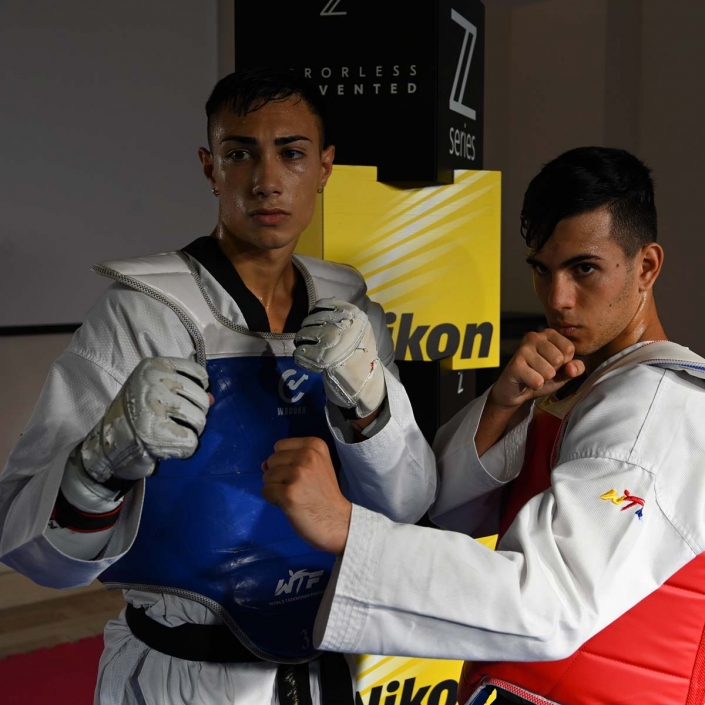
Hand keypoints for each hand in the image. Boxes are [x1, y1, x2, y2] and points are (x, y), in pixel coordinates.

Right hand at [79, 357, 210, 483]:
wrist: (106, 445)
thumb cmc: (135, 415)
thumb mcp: (156, 393)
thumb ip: (186, 392)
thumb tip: (212, 398)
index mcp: (154, 367)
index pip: (198, 374)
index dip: (199, 391)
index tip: (188, 400)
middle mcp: (155, 382)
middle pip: (202, 399)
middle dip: (197, 415)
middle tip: (179, 423)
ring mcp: (155, 406)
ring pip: (200, 420)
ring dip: (193, 432)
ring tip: (175, 434)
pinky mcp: (156, 432)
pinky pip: (192, 441)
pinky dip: (186, 448)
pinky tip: (171, 446)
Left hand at [262, 437, 351, 555]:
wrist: (337, 521)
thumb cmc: (324, 494)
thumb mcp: (314, 467)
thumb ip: (289, 460)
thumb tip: (263, 465)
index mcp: (314, 445)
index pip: (279, 445)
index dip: (284, 462)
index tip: (300, 474)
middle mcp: (307, 455)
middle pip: (272, 460)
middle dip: (278, 475)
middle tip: (297, 488)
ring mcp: (298, 474)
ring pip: (267, 476)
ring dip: (275, 488)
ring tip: (295, 496)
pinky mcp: (289, 493)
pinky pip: (266, 491)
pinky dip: (273, 500)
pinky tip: (290, 505)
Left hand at [294, 298, 385, 418]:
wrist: (366, 377)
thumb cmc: (359, 352)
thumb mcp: (358, 327)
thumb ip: (341, 316)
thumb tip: (314, 311)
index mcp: (352, 313)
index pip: (321, 304)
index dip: (315, 314)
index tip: (317, 324)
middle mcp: (341, 323)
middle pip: (309, 320)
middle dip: (306, 331)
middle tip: (310, 341)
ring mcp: (331, 340)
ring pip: (301, 335)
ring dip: (302, 344)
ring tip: (310, 350)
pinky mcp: (322, 357)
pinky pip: (300, 352)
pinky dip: (301, 358)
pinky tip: (309, 361)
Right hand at [490, 329, 585, 409]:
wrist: (517, 390)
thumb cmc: (540, 376)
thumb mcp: (564, 372)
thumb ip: (575, 368)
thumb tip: (572, 368)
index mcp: (548, 334)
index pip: (569, 348)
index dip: (564, 362)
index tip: (551, 364)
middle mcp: (534, 337)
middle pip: (559, 358)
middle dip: (553, 371)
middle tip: (540, 371)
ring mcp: (523, 350)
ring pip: (549, 371)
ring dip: (543, 379)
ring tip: (533, 375)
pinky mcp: (515, 364)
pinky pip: (537, 380)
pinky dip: (535, 386)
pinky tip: (527, 381)